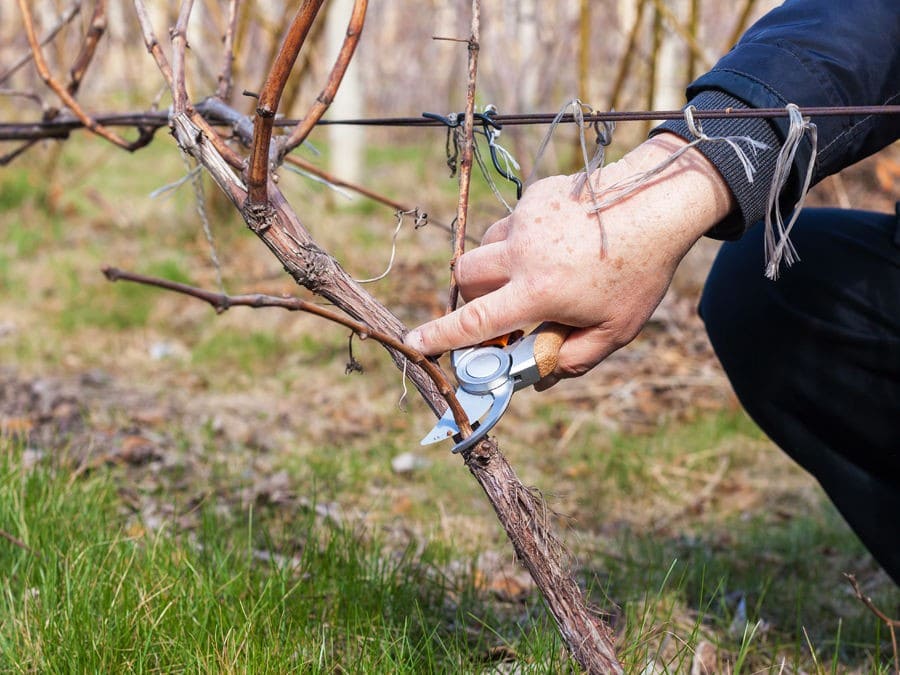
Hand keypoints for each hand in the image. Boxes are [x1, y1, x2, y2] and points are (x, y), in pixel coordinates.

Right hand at [405, 133, 734, 387]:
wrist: (657, 202)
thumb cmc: (640, 272)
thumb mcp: (616, 329)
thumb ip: (574, 358)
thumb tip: (540, 376)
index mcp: (537, 291)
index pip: (475, 321)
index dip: (440, 336)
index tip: (414, 343)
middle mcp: (522, 253)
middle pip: (465, 275)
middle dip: (470, 295)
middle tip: (498, 306)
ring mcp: (525, 220)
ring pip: (487, 246)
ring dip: (497, 265)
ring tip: (538, 272)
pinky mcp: (534, 196)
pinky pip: (514, 223)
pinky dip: (524, 239)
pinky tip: (560, 242)